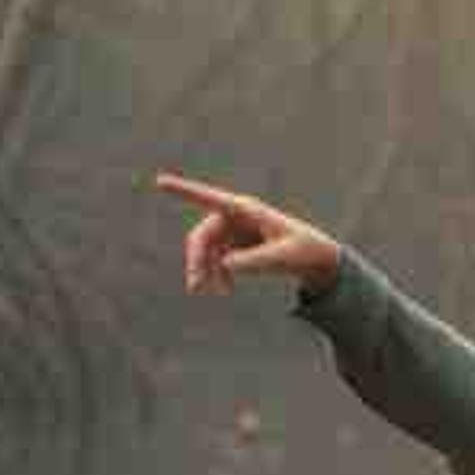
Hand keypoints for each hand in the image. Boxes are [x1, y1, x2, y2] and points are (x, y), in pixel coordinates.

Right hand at [154, 171, 345, 296]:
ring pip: (205, 249)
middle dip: (196, 260)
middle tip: (196, 288)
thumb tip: (225, 265)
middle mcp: (235, 216)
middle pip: (202, 235)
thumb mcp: (281, 258)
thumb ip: (254, 261)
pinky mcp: (235, 244)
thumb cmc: (302, 250)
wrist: (315, 258)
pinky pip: (215, 259)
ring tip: (211, 292)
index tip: (160, 181)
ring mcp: (233, 230)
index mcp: (246, 209)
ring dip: (204, 270)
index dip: (183, 191)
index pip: (210, 198)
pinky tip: (226, 289)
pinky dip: (216, 274)